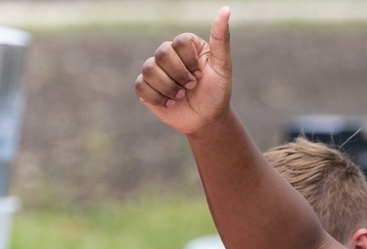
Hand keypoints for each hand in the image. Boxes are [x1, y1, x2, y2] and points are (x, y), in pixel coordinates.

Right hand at [134, 6, 232, 134]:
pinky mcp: (145, 87)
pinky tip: (170, 103)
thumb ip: (221, 39)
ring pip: (150, 70)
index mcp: (186, 46)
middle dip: (180, 75)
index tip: (201, 75)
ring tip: (181, 97)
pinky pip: (141, 86)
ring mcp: (155, 70)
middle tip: (192, 87)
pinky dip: (158, 98)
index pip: (178, 42)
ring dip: (170, 88)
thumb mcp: (223, 67)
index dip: (189, 62)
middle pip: (162, 53)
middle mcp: (169, 54)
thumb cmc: (217, 93)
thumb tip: (226, 9)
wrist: (207, 120)